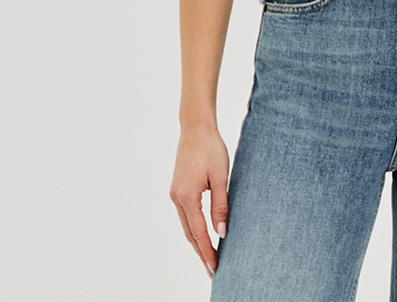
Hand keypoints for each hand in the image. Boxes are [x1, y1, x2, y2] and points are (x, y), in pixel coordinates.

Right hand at [169, 126, 230, 278]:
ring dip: (196, 240)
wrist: (196, 128)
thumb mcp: (221, 177)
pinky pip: (185, 214)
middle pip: (189, 233)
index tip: (214, 267)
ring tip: (208, 255)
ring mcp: (175, 193)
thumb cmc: (211, 148)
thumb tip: (221, 232)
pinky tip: (201, 233)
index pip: (198, 232)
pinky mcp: (177, 188)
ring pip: (186, 225)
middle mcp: (177, 197)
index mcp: (187, 196)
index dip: (207, 251)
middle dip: (200, 251)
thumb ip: (220, 205)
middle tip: (212, 269)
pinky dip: (192, 227)